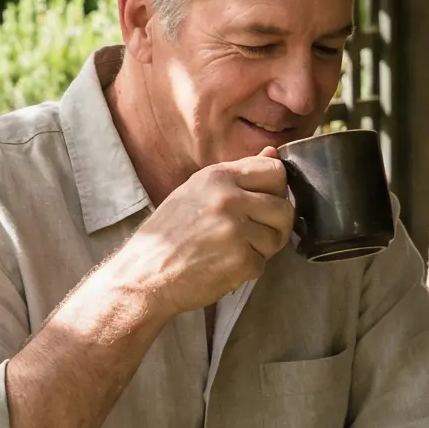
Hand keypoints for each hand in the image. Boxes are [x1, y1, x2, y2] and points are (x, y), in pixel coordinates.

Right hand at [114, 155, 294, 320]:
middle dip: (275, 225)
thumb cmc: (169, 234)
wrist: (144, 274)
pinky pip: (263, 263)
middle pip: (284, 207)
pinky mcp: (240, 261)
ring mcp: (235, 230)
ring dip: (262, 249)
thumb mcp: (196, 190)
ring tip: (232, 250)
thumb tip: (273, 154)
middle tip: (252, 235)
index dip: (276, 191)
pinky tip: (224, 266)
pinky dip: (248, 269)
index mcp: (218, 176)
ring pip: (278, 237)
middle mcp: (229, 199)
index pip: (275, 171)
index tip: (264, 204)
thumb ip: (238, 174)